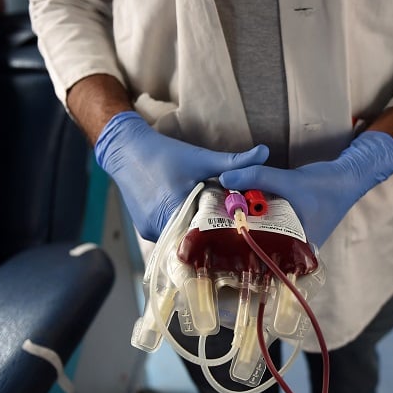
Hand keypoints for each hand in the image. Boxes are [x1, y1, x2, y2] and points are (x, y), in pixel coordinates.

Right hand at [95, 111, 268, 240]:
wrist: (127, 151)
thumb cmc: (165, 154)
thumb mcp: (202, 158)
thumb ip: (234, 162)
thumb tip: (265, 152)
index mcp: (174, 210)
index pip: (205, 236)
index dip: (224, 236)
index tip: (242, 234)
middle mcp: (158, 226)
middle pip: (194, 241)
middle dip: (213, 236)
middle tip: (234, 231)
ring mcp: (149, 230)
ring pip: (182, 239)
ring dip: (197, 232)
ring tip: (216, 224)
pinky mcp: (145, 229)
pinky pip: (170, 234)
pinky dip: (183, 227)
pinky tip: (195, 218)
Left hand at [220, 131, 392, 246]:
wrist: (348, 177)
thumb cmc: (325, 185)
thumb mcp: (290, 180)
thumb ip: (257, 176)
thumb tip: (224, 177)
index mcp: (297, 248)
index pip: (262, 256)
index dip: (239, 246)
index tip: (217, 233)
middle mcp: (294, 248)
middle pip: (259, 244)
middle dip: (238, 233)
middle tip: (214, 222)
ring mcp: (293, 237)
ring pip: (262, 233)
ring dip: (246, 221)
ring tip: (223, 213)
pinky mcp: (290, 225)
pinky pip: (268, 224)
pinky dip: (256, 215)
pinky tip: (241, 206)